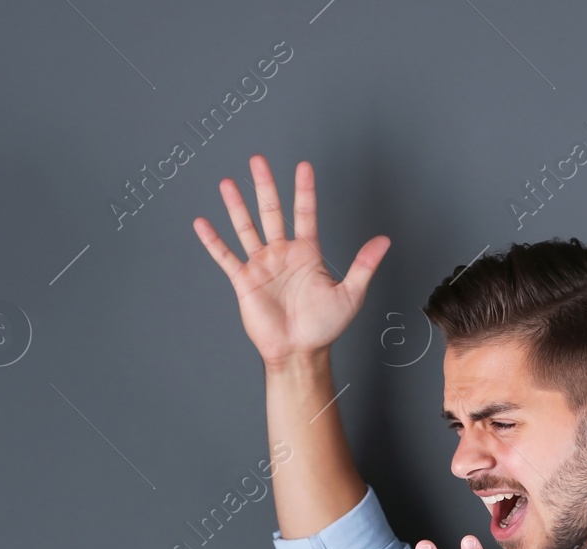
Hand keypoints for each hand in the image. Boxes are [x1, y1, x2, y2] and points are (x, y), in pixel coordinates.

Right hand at [193, 154, 389, 367]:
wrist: (300, 352)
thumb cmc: (324, 326)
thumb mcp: (350, 294)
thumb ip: (363, 265)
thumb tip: (384, 240)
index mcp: (307, 253)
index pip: (305, 213)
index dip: (304, 190)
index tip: (303, 166)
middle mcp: (283, 254)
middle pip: (271, 212)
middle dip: (265, 186)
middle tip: (258, 159)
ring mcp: (262, 265)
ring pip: (246, 228)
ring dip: (237, 205)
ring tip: (228, 182)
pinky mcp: (244, 281)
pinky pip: (225, 257)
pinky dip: (213, 241)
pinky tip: (202, 222)